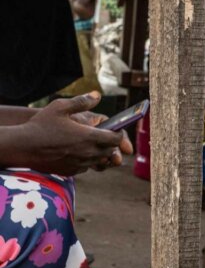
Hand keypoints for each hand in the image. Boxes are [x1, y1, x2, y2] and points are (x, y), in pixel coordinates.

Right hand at [10, 94, 126, 174]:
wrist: (22, 147)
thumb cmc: (40, 125)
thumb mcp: (59, 107)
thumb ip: (81, 101)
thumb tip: (96, 95)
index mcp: (89, 136)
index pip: (116, 138)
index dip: (119, 134)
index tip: (115, 130)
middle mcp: (88, 153)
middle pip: (110, 151)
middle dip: (110, 144)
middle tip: (105, 136)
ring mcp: (80, 164)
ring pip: (100, 161)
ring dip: (100, 153)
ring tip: (92, 145)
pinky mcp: (71, 172)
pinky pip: (86, 167)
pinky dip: (87, 161)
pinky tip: (78, 153)